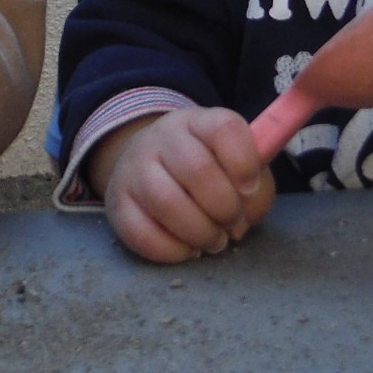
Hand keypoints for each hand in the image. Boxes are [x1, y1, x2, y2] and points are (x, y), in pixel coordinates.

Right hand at [88, 107, 275, 262]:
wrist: (148, 167)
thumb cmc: (208, 172)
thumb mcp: (238, 168)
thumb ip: (255, 191)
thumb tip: (241, 222)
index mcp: (199, 122)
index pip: (224, 128)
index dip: (244, 162)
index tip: (250, 187)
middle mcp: (162, 138)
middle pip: (197, 169)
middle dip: (225, 207)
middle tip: (232, 224)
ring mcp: (134, 168)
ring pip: (166, 202)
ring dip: (200, 232)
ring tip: (214, 241)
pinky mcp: (117, 204)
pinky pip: (142, 233)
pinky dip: (173, 250)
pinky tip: (188, 249)